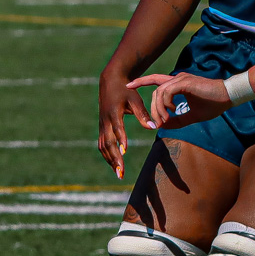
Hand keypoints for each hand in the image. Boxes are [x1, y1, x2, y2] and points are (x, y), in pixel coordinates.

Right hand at [96, 65, 152, 180]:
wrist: (110, 82)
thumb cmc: (126, 90)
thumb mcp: (135, 99)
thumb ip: (143, 114)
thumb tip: (153, 127)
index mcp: (114, 113)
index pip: (117, 129)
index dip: (120, 140)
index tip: (125, 152)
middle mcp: (105, 121)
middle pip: (107, 143)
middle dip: (114, 159)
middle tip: (121, 173)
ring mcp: (102, 125)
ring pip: (103, 146)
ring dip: (110, 160)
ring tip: (119, 173)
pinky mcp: (102, 128)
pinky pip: (102, 144)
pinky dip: (107, 155)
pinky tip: (114, 164)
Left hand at [127, 71, 231, 129]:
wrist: (229, 97)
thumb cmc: (214, 104)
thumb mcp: (192, 115)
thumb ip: (177, 120)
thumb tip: (164, 126)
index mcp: (178, 84)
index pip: (155, 80)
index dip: (141, 81)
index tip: (128, 86)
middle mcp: (177, 79)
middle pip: (155, 92)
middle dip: (153, 109)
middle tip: (158, 123)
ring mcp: (181, 79)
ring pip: (159, 93)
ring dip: (159, 109)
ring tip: (166, 120)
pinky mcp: (185, 82)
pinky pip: (167, 92)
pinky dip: (166, 103)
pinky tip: (173, 111)